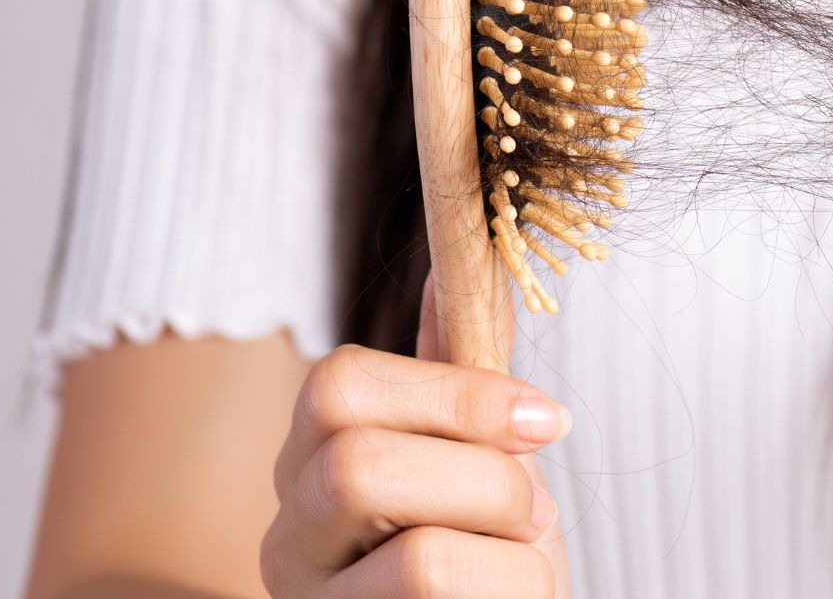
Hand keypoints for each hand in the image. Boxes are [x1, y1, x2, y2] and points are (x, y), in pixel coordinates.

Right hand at [260, 277, 571, 596]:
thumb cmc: (487, 549)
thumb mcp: (480, 454)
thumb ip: (462, 372)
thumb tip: (449, 267)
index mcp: (310, 465)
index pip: (337, 386)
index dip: (454, 393)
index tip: (543, 420)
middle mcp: (289, 540)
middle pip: (359, 466)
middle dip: (484, 479)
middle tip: (532, 509)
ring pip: (419, 555)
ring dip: (506, 551)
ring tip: (516, 558)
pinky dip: (511, 591)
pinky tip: (497, 598)